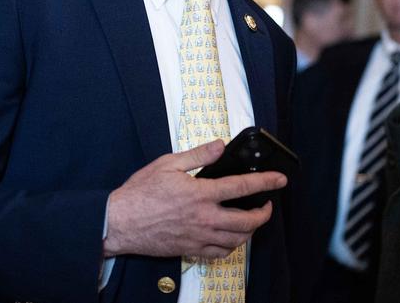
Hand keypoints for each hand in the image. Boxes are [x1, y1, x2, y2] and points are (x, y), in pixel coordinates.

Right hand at [103, 139, 285, 259]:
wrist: (119, 223)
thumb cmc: (139, 194)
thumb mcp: (168, 164)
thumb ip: (198, 155)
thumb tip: (219, 146)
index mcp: (200, 194)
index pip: (242, 187)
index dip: (266, 182)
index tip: (280, 180)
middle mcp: (204, 218)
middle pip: (247, 221)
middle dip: (264, 213)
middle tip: (268, 205)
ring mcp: (198, 236)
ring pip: (237, 240)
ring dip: (251, 230)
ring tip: (253, 220)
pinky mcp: (191, 249)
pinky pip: (220, 253)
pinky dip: (232, 246)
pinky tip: (232, 237)